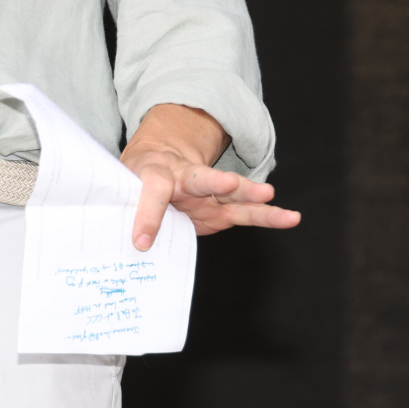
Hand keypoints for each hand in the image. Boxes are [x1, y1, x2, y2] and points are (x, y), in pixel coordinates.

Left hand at [120, 103, 300, 250]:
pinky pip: (247, 212)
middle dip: (214, 180)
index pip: (152, 191)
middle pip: (200, 177)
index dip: (147, 216)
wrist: (155, 162)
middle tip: (228, 182)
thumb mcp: (122, 192)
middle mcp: (185, 176)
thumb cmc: (135, 181)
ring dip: (249, 194)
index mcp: (154, 172)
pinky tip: (291, 218)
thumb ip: (125, 211)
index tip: (141, 242)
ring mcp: (208, 191)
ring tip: (269, 194)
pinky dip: (269, 215)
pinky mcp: (222, 207)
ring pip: (231, 192)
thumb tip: (117, 245)